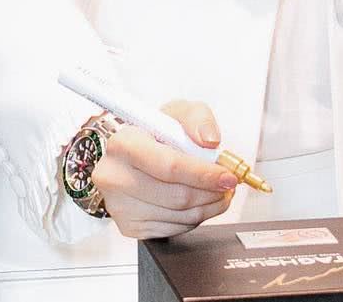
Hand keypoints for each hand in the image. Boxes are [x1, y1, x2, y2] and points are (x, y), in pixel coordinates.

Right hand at [90, 99, 237, 239]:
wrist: (130, 156)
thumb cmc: (153, 135)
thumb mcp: (176, 113)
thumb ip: (198, 118)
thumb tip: (209, 140)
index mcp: (124, 144)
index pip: (169, 166)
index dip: (203, 174)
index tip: (227, 176)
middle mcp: (115, 177)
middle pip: (178, 196)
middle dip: (211, 192)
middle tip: (227, 184)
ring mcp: (120, 206)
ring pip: (180, 217)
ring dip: (208, 207)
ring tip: (214, 191)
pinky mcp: (129, 227)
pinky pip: (175, 230)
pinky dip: (193, 218)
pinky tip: (194, 202)